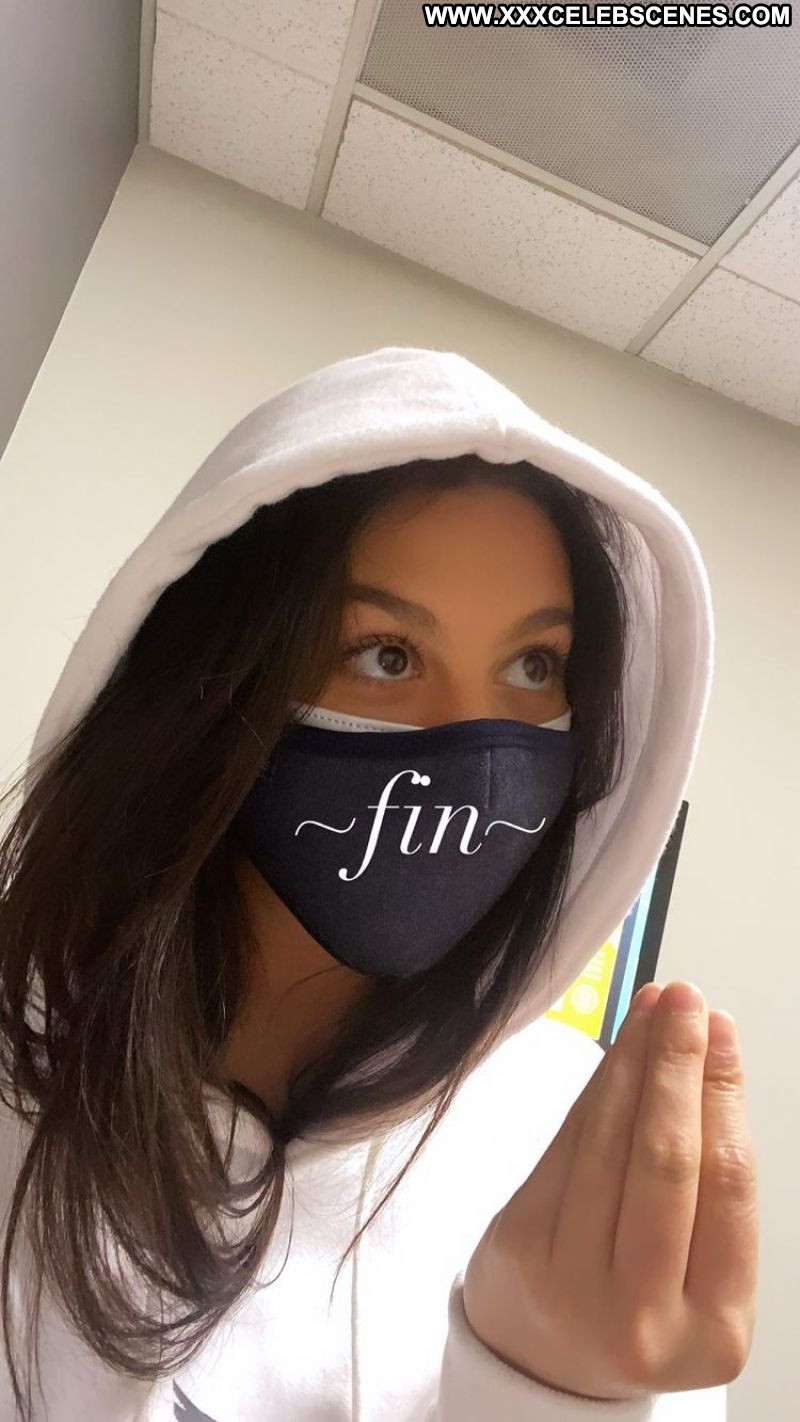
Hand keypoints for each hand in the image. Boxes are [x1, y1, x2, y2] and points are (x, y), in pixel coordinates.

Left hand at [462, 981, 758, 1402]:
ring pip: (608, 1143)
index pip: (726, 1185)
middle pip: (666, 1160)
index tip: (723, 1032)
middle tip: (687, 1000)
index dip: (724, 1095)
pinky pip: (563, 1147)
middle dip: (678, 1064)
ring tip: (653, 1005)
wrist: (546, 1364)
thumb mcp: (697, 1278)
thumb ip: (708, 1192)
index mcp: (712, 1329)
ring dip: (634, 1060)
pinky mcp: (516, 1250)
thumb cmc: (636, 1304)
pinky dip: (593, 1089)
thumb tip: (707, 1063)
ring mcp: (571, 1285)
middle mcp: (641, 1317)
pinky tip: (614, 1052)